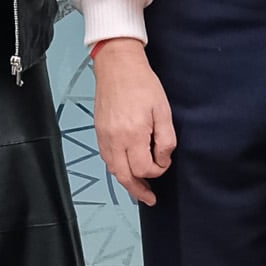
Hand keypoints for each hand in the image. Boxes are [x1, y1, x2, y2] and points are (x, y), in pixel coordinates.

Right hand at [91, 38, 175, 205]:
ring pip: (114, 170)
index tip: (164, 162)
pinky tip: (126, 168)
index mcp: (133, 133)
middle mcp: (115, 139)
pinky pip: (107, 158)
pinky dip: (117, 168)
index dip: (157, 171)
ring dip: (126, 182)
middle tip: (149, 199)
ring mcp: (104, 136)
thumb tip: (162, 158)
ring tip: (139, 188)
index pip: (144, 168)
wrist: (117, 65)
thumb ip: (165, 139)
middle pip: (125, 176)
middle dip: (139, 190)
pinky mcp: (99, 131)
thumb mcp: (163, 110)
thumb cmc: (143, 84)